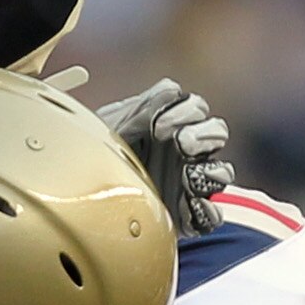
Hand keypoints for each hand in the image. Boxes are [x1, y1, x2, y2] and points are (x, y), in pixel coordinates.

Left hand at [90, 79, 232, 232]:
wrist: (83, 199)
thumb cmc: (98, 156)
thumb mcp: (111, 126)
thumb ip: (143, 107)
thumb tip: (171, 90)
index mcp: (171, 124)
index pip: (195, 108)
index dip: (184, 111)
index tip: (159, 124)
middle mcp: (185, 151)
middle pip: (217, 132)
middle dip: (203, 135)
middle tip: (181, 143)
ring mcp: (190, 182)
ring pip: (221, 171)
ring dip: (211, 171)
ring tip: (188, 176)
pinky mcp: (189, 214)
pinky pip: (212, 213)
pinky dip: (207, 210)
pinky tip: (191, 206)